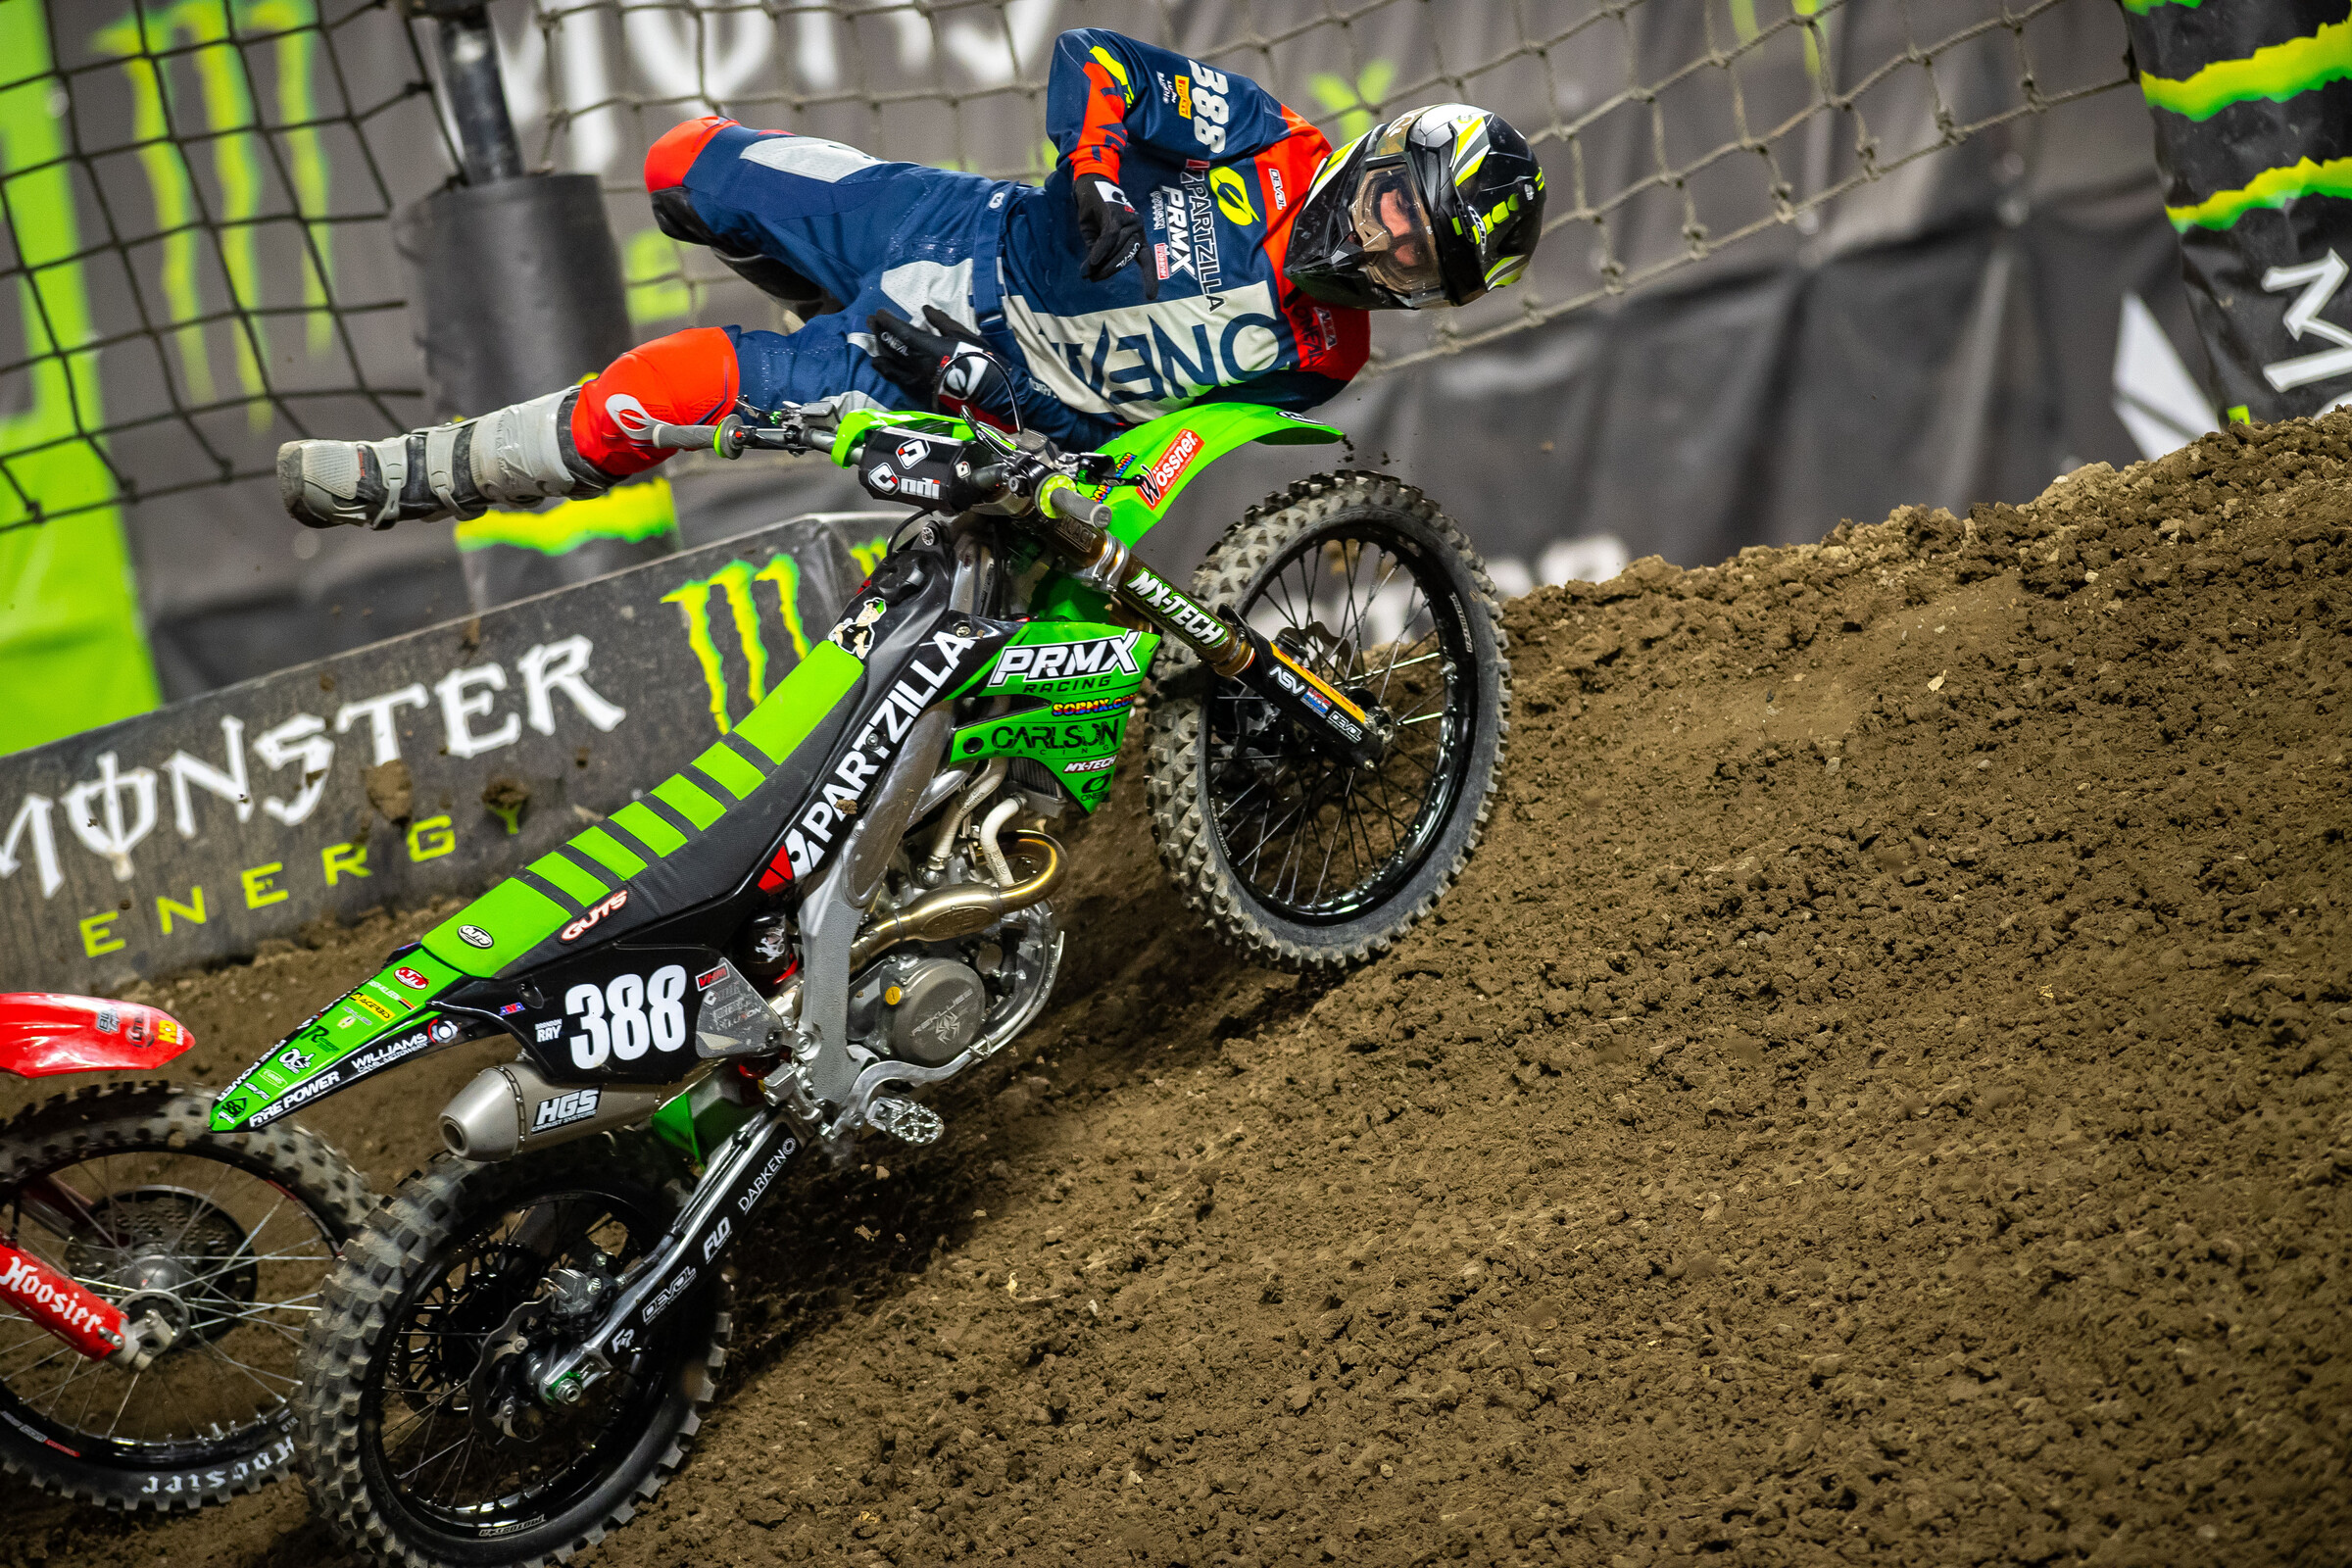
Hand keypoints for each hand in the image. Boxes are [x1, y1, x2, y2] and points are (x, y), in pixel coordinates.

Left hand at [867, 306, 991, 407]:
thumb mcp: (961, 333)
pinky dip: (887, 370)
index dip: (888, 322)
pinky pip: (897, 379)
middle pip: (892, 347)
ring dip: (880, 351)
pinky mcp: (919, 391)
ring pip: (891, 364)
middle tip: (870, 322)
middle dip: (879, 333)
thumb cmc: (977, 357)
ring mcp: (917, 379)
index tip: (878, 312)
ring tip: (873, 342)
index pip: (901, 332)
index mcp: (928, 346)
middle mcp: (918, 363)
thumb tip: (924, 309)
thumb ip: (940, 321)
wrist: (988, 388)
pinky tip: (880, 365)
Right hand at [1074, 175, 1157, 298]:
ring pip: (1117, 248)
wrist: (1088, 183)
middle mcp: (1137, 228)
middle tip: (1094, 278)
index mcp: (1137, 235)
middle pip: (1127, 256)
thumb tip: (1092, 272)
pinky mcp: (1116, 214)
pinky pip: (1110, 237)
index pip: (1147, 259)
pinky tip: (1092, 261)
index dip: (1150, 277)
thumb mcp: (1095, 236)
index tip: (1151, 297)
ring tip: (1089, 272)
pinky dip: (1101, 250)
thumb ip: (1098, 252)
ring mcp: (1129, 220)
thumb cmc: (1094, 211)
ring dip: (1102, 263)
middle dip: (1110, 270)